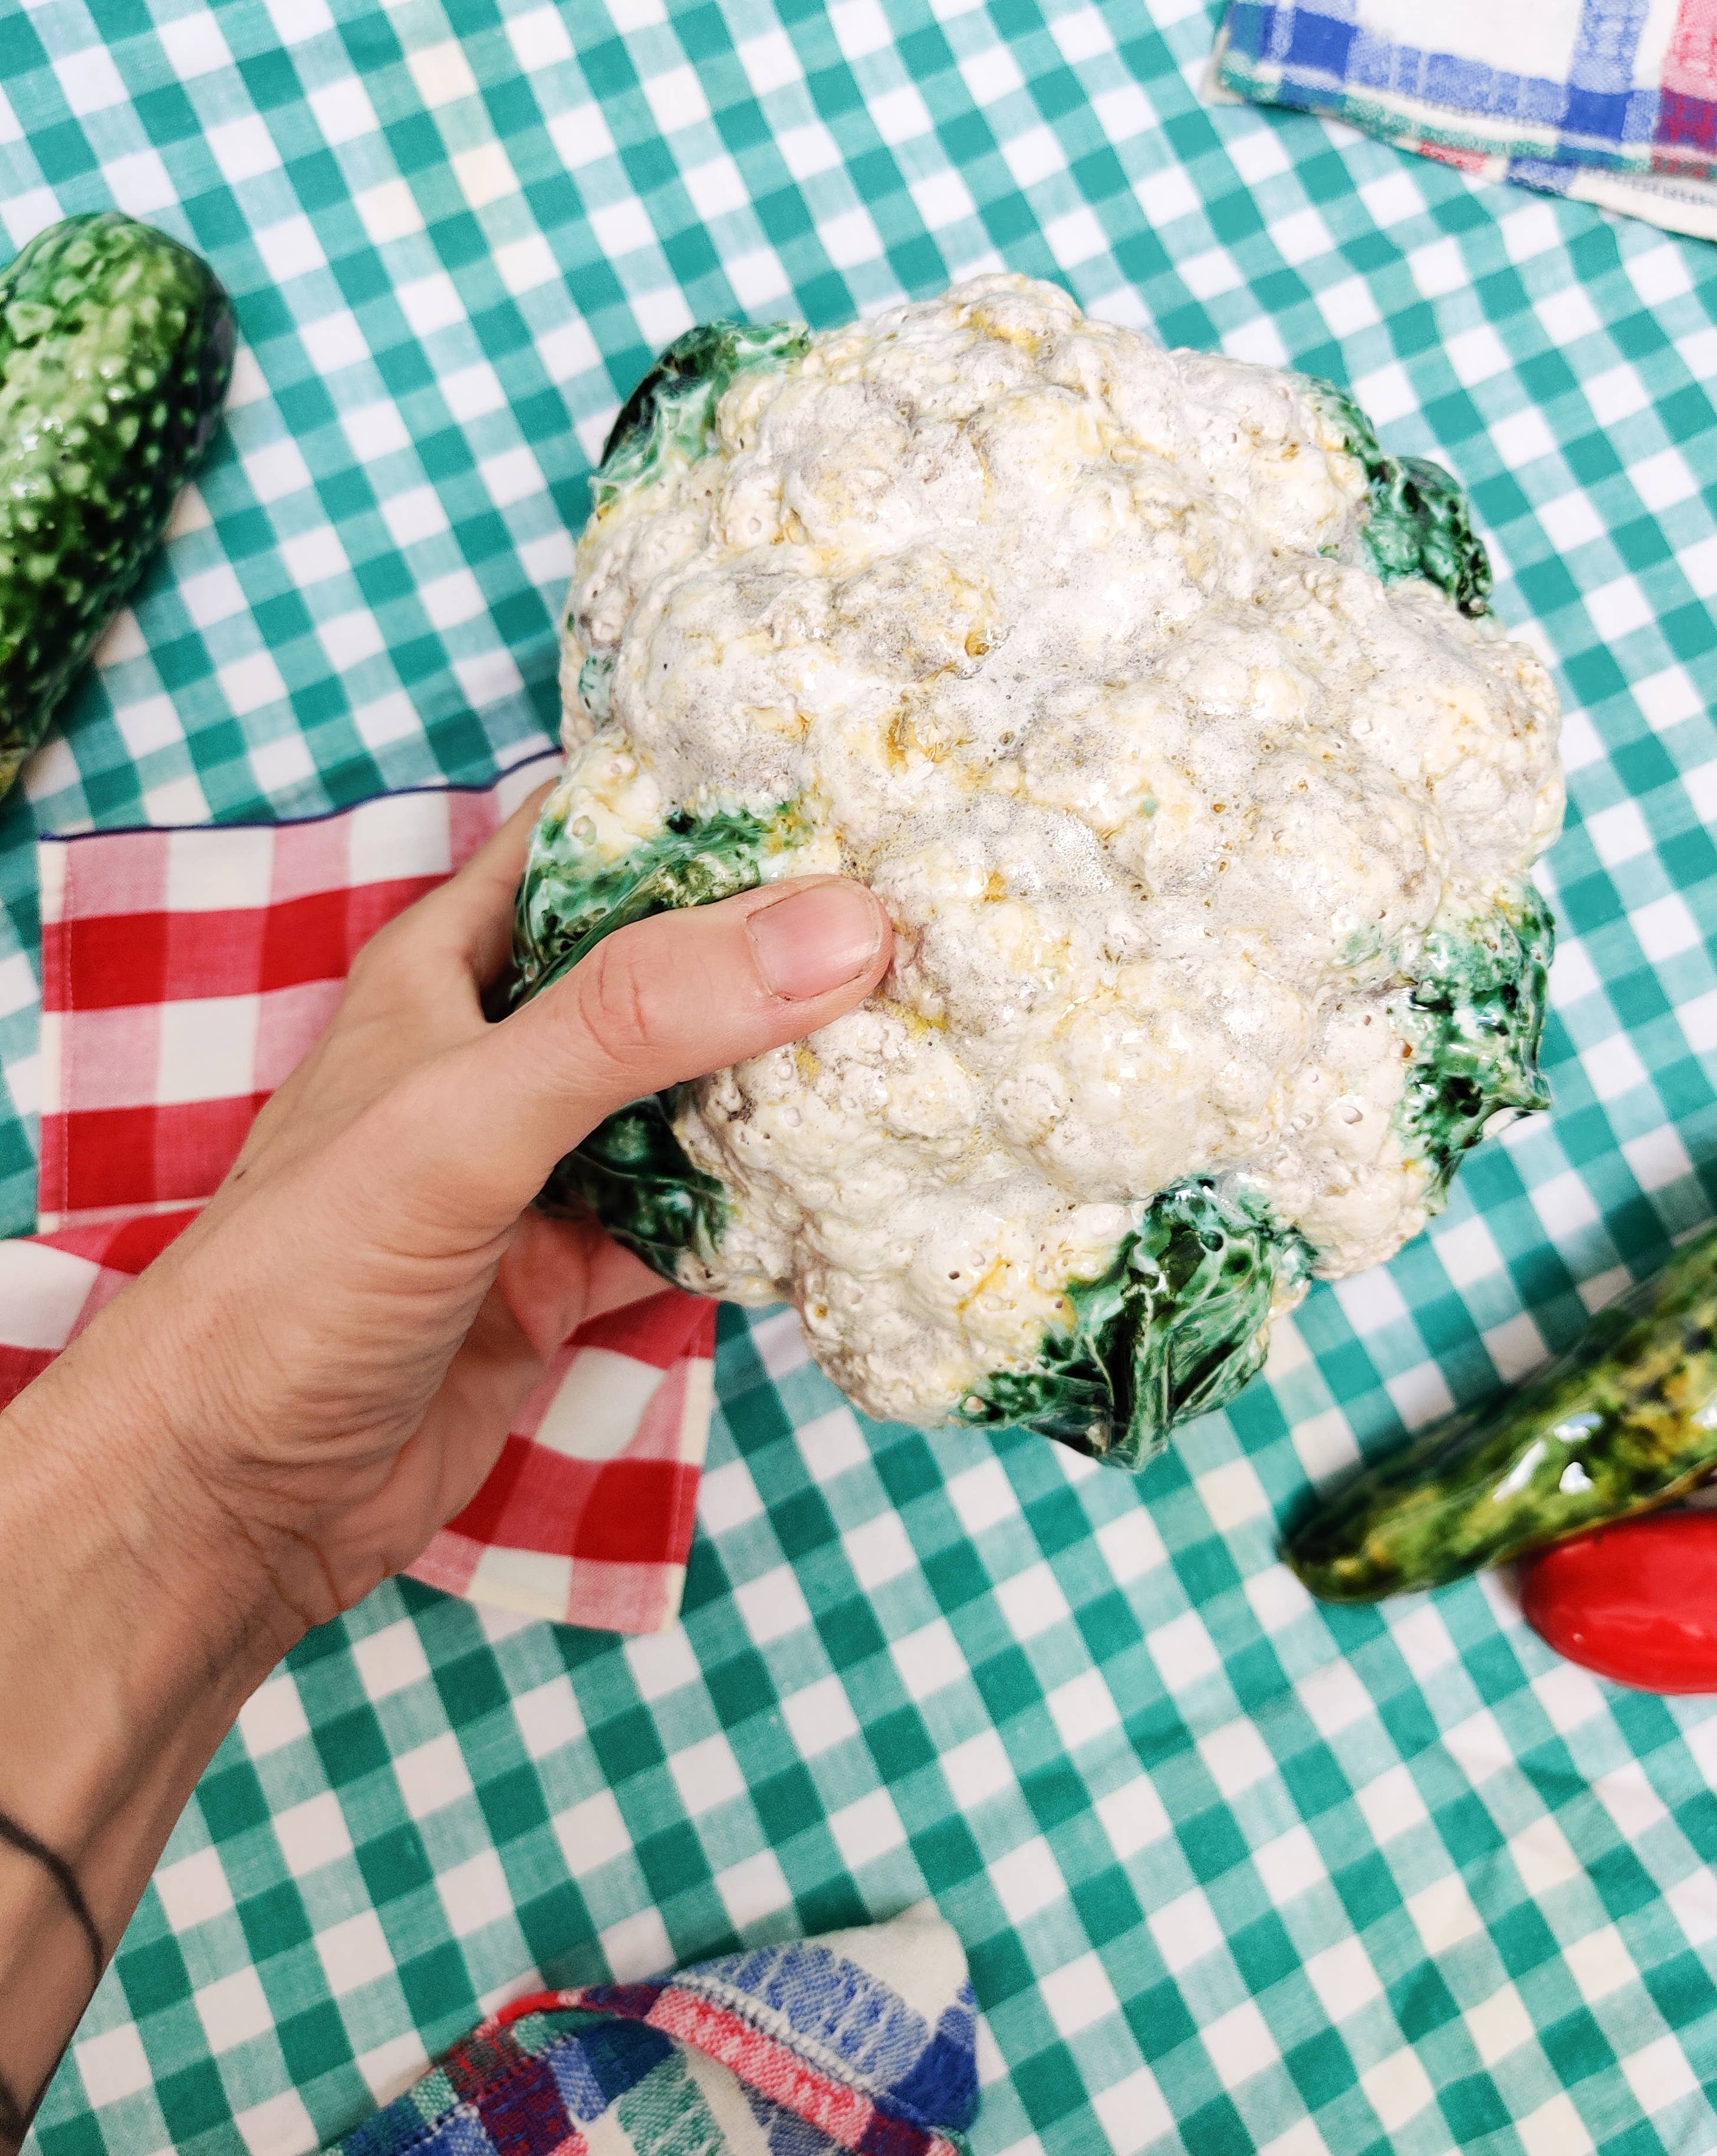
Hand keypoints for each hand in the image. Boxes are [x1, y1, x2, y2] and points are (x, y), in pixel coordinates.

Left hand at [20, 788, 890, 1653]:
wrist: (224, 1497)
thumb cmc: (298, 1274)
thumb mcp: (468, 1114)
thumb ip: (641, 1019)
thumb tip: (837, 930)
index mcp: (444, 970)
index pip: (582, 842)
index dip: (697, 807)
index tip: (843, 791)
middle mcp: (493, 1058)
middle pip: (658, 976)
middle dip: (770, 955)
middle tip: (919, 923)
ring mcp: (532, 1174)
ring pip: (684, 1104)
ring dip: (779, 1088)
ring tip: (917, 1044)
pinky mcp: (560, 1281)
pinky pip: (687, 1230)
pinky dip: (759, 1220)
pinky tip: (851, 1195)